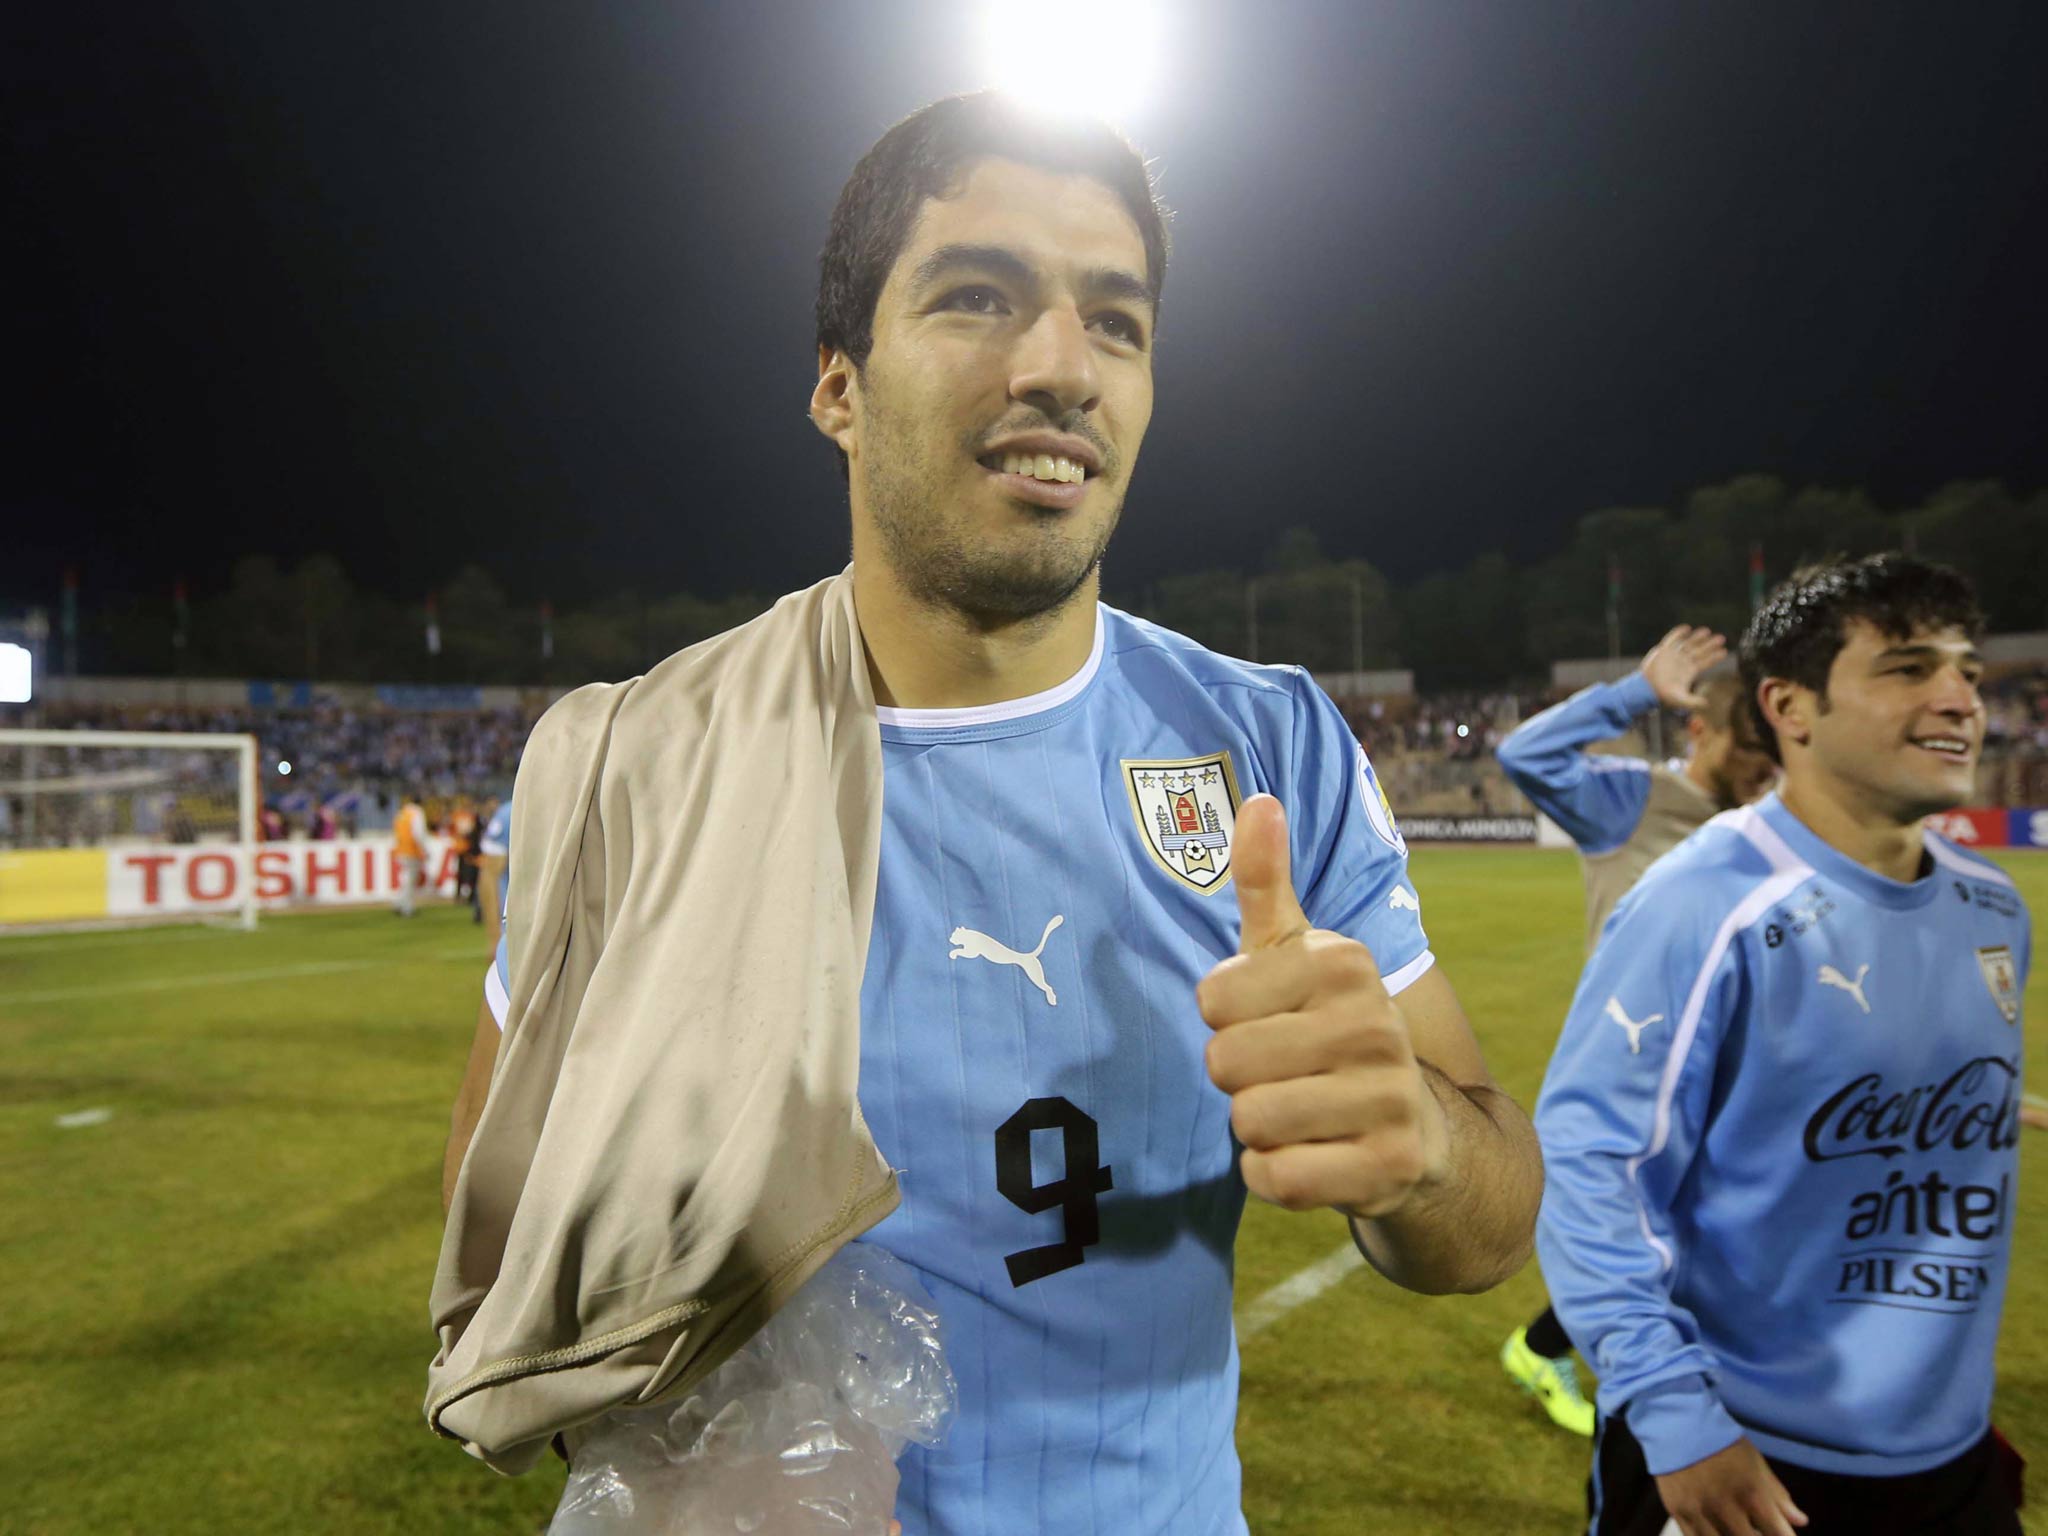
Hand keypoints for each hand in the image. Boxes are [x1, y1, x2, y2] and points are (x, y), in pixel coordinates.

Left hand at [1197, 796, 1450, 1217]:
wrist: (1424, 1132)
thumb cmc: (1330, 1030)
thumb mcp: (1298, 954)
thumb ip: (1266, 882)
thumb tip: (1258, 800)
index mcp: (1345, 964)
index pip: (1212, 998)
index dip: (1223, 1020)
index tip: (1266, 1020)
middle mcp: (1375, 1024)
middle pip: (1225, 1063)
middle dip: (1237, 1079)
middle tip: (1281, 1075)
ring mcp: (1389, 1098)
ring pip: (1249, 1123)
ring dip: (1255, 1130)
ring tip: (1297, 1113)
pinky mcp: (1389, 1168)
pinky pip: (1276, 1178)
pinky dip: (1273, 1175)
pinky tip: (1309, 1156)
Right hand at [1640, 625, 1727, 710]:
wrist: (1647, 689)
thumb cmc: (1664, 695)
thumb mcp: (1680, 699)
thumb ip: (1692, 701)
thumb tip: (1706, 704)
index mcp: (1690, 671)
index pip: (1705, 662)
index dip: (1714, 657)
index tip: (1724, 651)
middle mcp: (1684, 662)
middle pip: (1700, 651)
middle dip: (1710, 645)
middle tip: (1721, 638)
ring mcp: (1674, 655)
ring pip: (1688, 644)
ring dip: (1697, 638)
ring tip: (1706, 631)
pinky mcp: (1663, 651)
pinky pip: (1671, 640)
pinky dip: (1677, 634)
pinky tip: (1686, 628)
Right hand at [1654, 1438, 1807, 1535]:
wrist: (1677, 1422)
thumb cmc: (1722, 1441)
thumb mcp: (1756, 1463)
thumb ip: (1778, 1495)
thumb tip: (1801, 1521)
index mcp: (1752, 1494)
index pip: (1779, 1535)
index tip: (1780, 1534)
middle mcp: (1727, 1508)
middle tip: (1756, 1529)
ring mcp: (1701, 1513)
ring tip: (1736, 1530)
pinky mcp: (1679, 1513)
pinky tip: (1716, 1532)